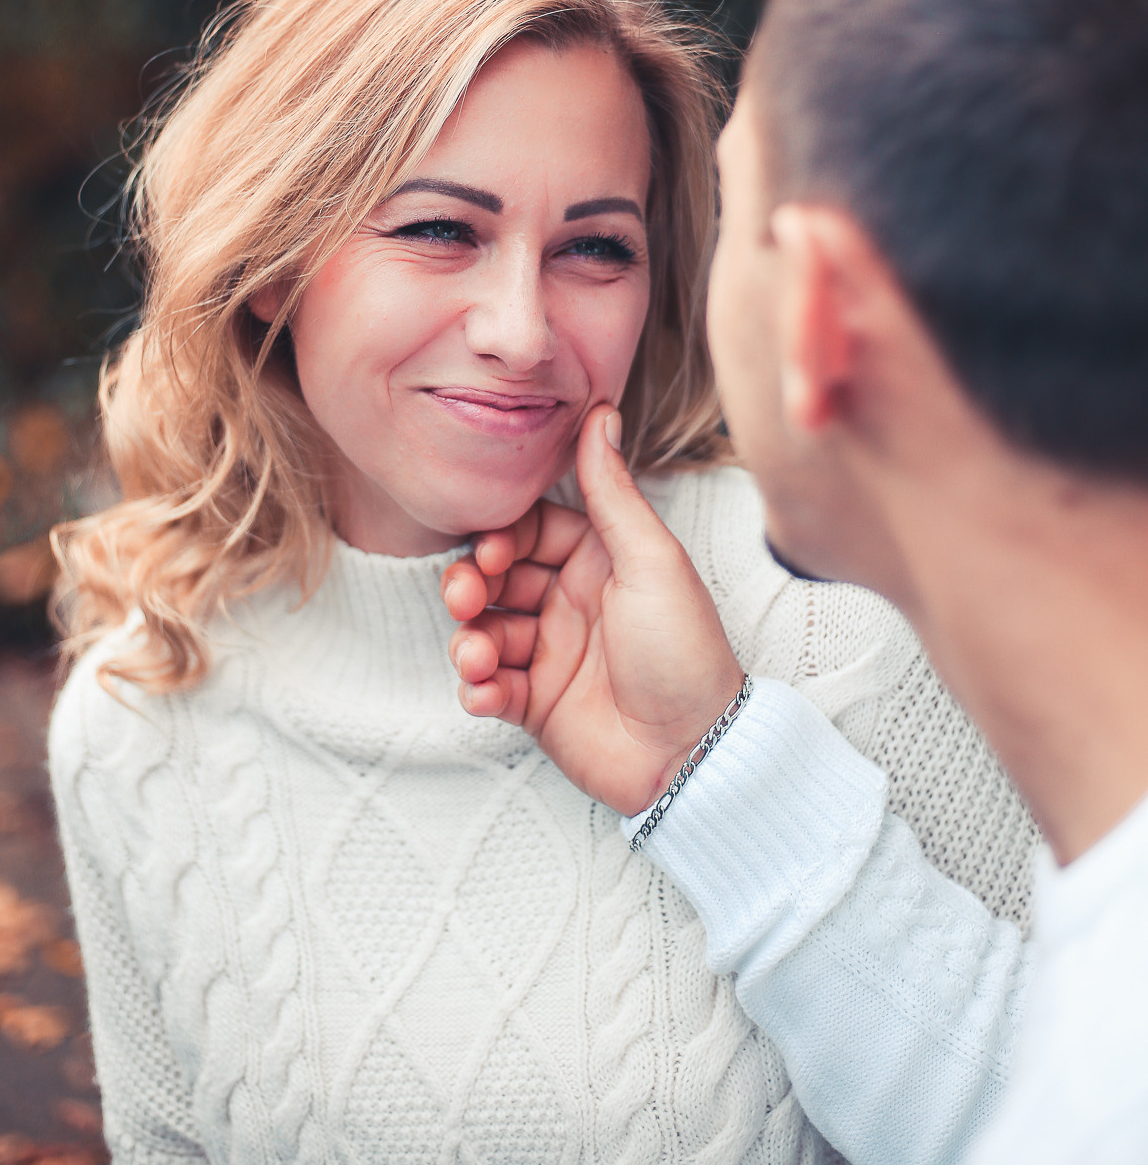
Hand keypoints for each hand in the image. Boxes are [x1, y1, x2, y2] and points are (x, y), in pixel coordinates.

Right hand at [440, 404, 745, 815]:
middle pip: (495, 579)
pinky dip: (477, 690)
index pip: (528, 531)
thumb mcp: (651, 560)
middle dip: (469, 586)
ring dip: (469, 642)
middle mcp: (568, 603)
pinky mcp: (536, 705)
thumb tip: (601, 413)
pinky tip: (488, 693)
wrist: (696, 752)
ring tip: (478, 658)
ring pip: (483, 632)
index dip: (501, 537)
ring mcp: (550, 655)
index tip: (492, 552)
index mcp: (597, 561)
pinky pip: (488, 689)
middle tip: (467, 599)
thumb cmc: (685, 651)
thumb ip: (614, 492)